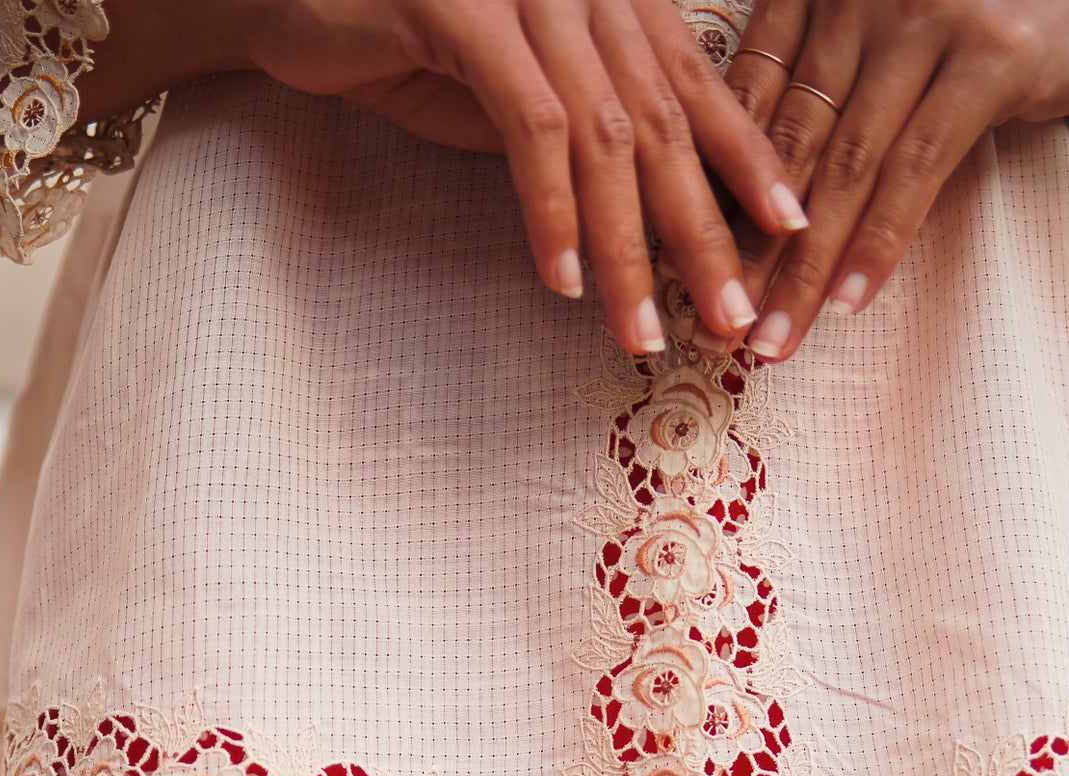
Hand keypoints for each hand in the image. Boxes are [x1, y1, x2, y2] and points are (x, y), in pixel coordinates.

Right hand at [82, 0, 809, 351]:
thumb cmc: (398, 41)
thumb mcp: (506, 91)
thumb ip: (577, 127)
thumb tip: (643, 203)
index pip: (694, 81)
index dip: (746, 158)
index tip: (788, 234)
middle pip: (663, 118)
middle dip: (702, 230)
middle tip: (733, 319)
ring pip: (606, 133)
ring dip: (628, 246)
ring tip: (642, 332)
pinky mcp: (463, 9)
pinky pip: (530, 125)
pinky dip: (550, 211)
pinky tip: (561, 282)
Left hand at [714, 0, 1068, 360]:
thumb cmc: (971, 25)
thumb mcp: (877, 48)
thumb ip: (817, 97)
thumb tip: (739, 211)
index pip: (751, 102)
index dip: (716, 193)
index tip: (687, 272)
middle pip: (790, 144)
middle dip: (749, 249)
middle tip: (717, 328)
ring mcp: (926, 17)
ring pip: (846, 167)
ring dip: (805, 268)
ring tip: (774, 341)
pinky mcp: (989, 55)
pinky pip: (918, 167)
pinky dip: (880, 240)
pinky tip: (849, 303)